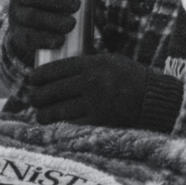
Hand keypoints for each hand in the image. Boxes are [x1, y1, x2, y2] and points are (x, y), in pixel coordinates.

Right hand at [4, 0, 80, 64]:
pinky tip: (59, 41)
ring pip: (31, 17)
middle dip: (54, 0)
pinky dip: (44, 39)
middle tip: (76, 4)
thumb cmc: (56, 1)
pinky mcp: (18, 36)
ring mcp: (16, 17)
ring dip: (51, 21)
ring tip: (71, 24)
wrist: (36, 26)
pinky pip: (28, 38)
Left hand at [28, 53, 147, 126]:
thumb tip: (61, 67)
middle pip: (53, 90)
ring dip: (45, 113)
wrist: (153, 99)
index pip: (57, 69)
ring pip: (59, 110)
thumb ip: (87, 63)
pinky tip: (55, 123)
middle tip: (32, 98)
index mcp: (93, 64)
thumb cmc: (130, 77)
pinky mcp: (100, 121)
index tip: (32, 79)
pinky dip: (62, 123)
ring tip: (39, 114)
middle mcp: (91, 82)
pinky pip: (73, 123)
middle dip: (37, 96)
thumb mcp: (109, 60)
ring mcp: (95, 103)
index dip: (40, 76)